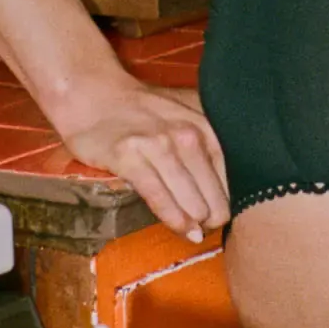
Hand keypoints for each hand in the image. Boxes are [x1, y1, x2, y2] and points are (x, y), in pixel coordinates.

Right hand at [56, 79, 229, 241]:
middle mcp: (187, 133)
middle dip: (215, 216)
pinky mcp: (129, 157)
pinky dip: (173, 218)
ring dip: (196, 222)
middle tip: (208, 226)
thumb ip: (209, 144)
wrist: (93, 95)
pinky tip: (182, 229)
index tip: (228, 214)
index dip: (232, 200)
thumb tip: (235, 185)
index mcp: (206, 124)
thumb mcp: (185, 116)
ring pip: (191, 199)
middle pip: (216, 194)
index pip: (235, 175)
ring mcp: (158, 145)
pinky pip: (159, 197)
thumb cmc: (143, 112)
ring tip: (196, 233)